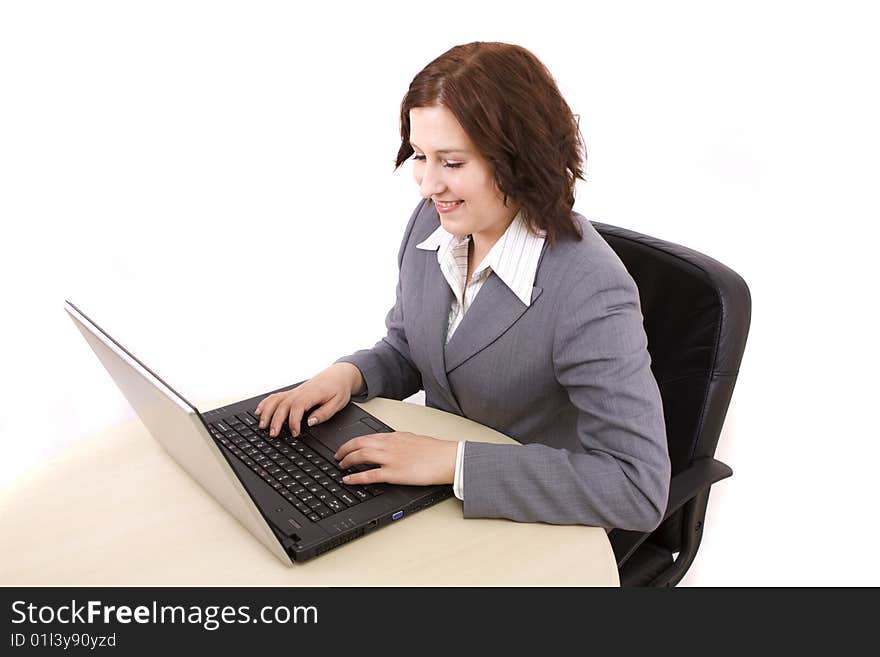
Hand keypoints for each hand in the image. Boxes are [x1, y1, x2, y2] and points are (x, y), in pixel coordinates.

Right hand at [255, 363, 363, 437]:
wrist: (339, 374)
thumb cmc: (339, 388)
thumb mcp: (338, 403)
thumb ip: (324, 413)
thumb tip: (311, 422)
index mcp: (312, 394)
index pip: (298, 407)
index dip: (294, 421)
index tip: (294, 433)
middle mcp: (301, 392)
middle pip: (283, 405)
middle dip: (276, 420)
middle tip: (273, 434)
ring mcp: (295, 391)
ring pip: (276, 400)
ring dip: (267, 412)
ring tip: (262, 426)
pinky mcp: (293, 392)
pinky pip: (276, 396)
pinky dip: (266, 403)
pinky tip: (259, 411)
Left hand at [334, 432, 458, 486]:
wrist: (447, 458)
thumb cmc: (435, 451)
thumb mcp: (414, 440)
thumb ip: (400, 442)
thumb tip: (392, 444)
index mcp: (394, 436)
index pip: (367, 436)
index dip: (353, 442)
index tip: (347, 446)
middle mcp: (389, 445)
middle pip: (359, 443)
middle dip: (344, 449)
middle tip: (338, 456)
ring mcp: (390, 458)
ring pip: (360, 455)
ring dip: (347, 461)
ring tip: (341, 466)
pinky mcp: (394, 473)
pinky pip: (369, 474)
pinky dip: (355, 477)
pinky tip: (348, 479)